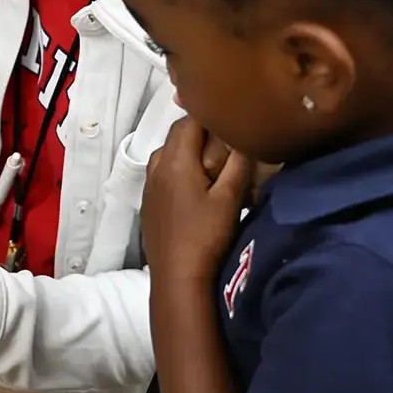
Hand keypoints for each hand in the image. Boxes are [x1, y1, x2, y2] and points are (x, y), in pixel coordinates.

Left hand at [143, 115, 253, 280]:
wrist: (177, 277)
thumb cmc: (206, 235)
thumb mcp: (230, 197)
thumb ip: (238, 162)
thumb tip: (243, 137)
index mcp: (174, 159)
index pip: (189, 120)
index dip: (210, 115)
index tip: (232, 118)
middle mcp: (156, 166)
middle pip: (177, 136)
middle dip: (201, 134)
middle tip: (229, 143)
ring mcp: (149, 186)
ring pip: (170, 155)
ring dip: (190, 153)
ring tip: (215, 165)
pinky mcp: (149, 204)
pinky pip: (164, 175)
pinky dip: (180, 171)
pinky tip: (197, 188)